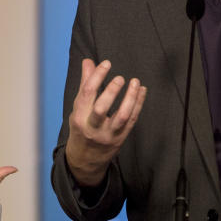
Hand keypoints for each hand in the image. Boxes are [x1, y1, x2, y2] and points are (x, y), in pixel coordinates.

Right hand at [64, 58, 146, 186]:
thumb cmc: (81, 128)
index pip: (87, 94)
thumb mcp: (78, 108)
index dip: (97, 77)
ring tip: (136, 82)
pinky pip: (132, 120)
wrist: (86, 159)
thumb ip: (85, 84)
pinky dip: (139, 104)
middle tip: (120, 78)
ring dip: (130, 98)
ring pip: (121, 116)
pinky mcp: (121, 138)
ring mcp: (108, 134)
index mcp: (80, 117)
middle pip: (101, 108)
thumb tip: (88, 61)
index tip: (106, 63)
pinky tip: (142, 91)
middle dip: (111, 91)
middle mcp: (93, 127)